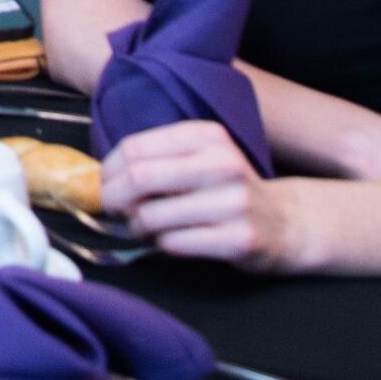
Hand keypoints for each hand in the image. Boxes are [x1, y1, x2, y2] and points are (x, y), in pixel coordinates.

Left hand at [99, 121, 303, 271]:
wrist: (283, 222)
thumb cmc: (226, 189)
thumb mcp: (199, 157)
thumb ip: (155, 159)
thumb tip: (97, 177)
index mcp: (207, 136)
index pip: (135, 147)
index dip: (108, 170)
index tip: (103, 184)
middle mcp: (223, 163)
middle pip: (138, 179)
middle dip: (113, 198)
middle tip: (112, 209)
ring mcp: (234, 202)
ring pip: (152, 216)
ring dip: (138, 226)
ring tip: (147, 226)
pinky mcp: (239, 238)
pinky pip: (174, 243)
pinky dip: (163, 244)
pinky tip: (175, 239)